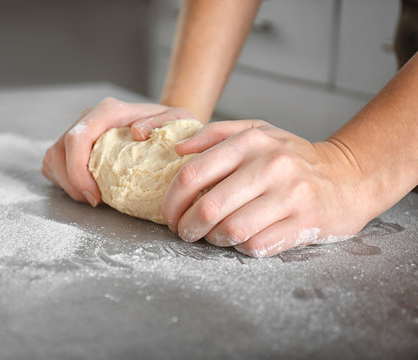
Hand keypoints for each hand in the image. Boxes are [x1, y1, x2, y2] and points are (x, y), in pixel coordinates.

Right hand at [42, 97, 194, 205]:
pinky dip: (66, 182)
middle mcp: (89, 118)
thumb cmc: (172, 128)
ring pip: (53, 159)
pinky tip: (87, 189)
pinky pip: (55, 165)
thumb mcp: (179, 120)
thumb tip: (137, 133)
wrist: (166, 127)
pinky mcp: (74, 145)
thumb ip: (163, 122)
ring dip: (67, 184)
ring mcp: (79, 130)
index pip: (77, 138)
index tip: (95, 197)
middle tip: (95, 201)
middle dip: (71, 184)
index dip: (78, 171)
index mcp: (108, 111)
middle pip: (59, 151)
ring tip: (93, 196)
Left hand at [162, 120, 372, 256]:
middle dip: (187, 226)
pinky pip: (256, 245)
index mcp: (251, 142)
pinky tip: (241, 240)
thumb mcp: (257, 131)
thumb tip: (178, 149)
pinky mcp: (304, 223)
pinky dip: (241, 247)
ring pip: (231, 230)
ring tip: (212, 236)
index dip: (171, 201)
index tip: (170, 215)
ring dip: (213, 239)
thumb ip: (215, 134)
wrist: (347, 177)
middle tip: (184, 232)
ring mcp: (290, 196)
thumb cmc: (291, 157)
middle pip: (208, 207)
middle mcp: (270, 166)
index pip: (192, 175)